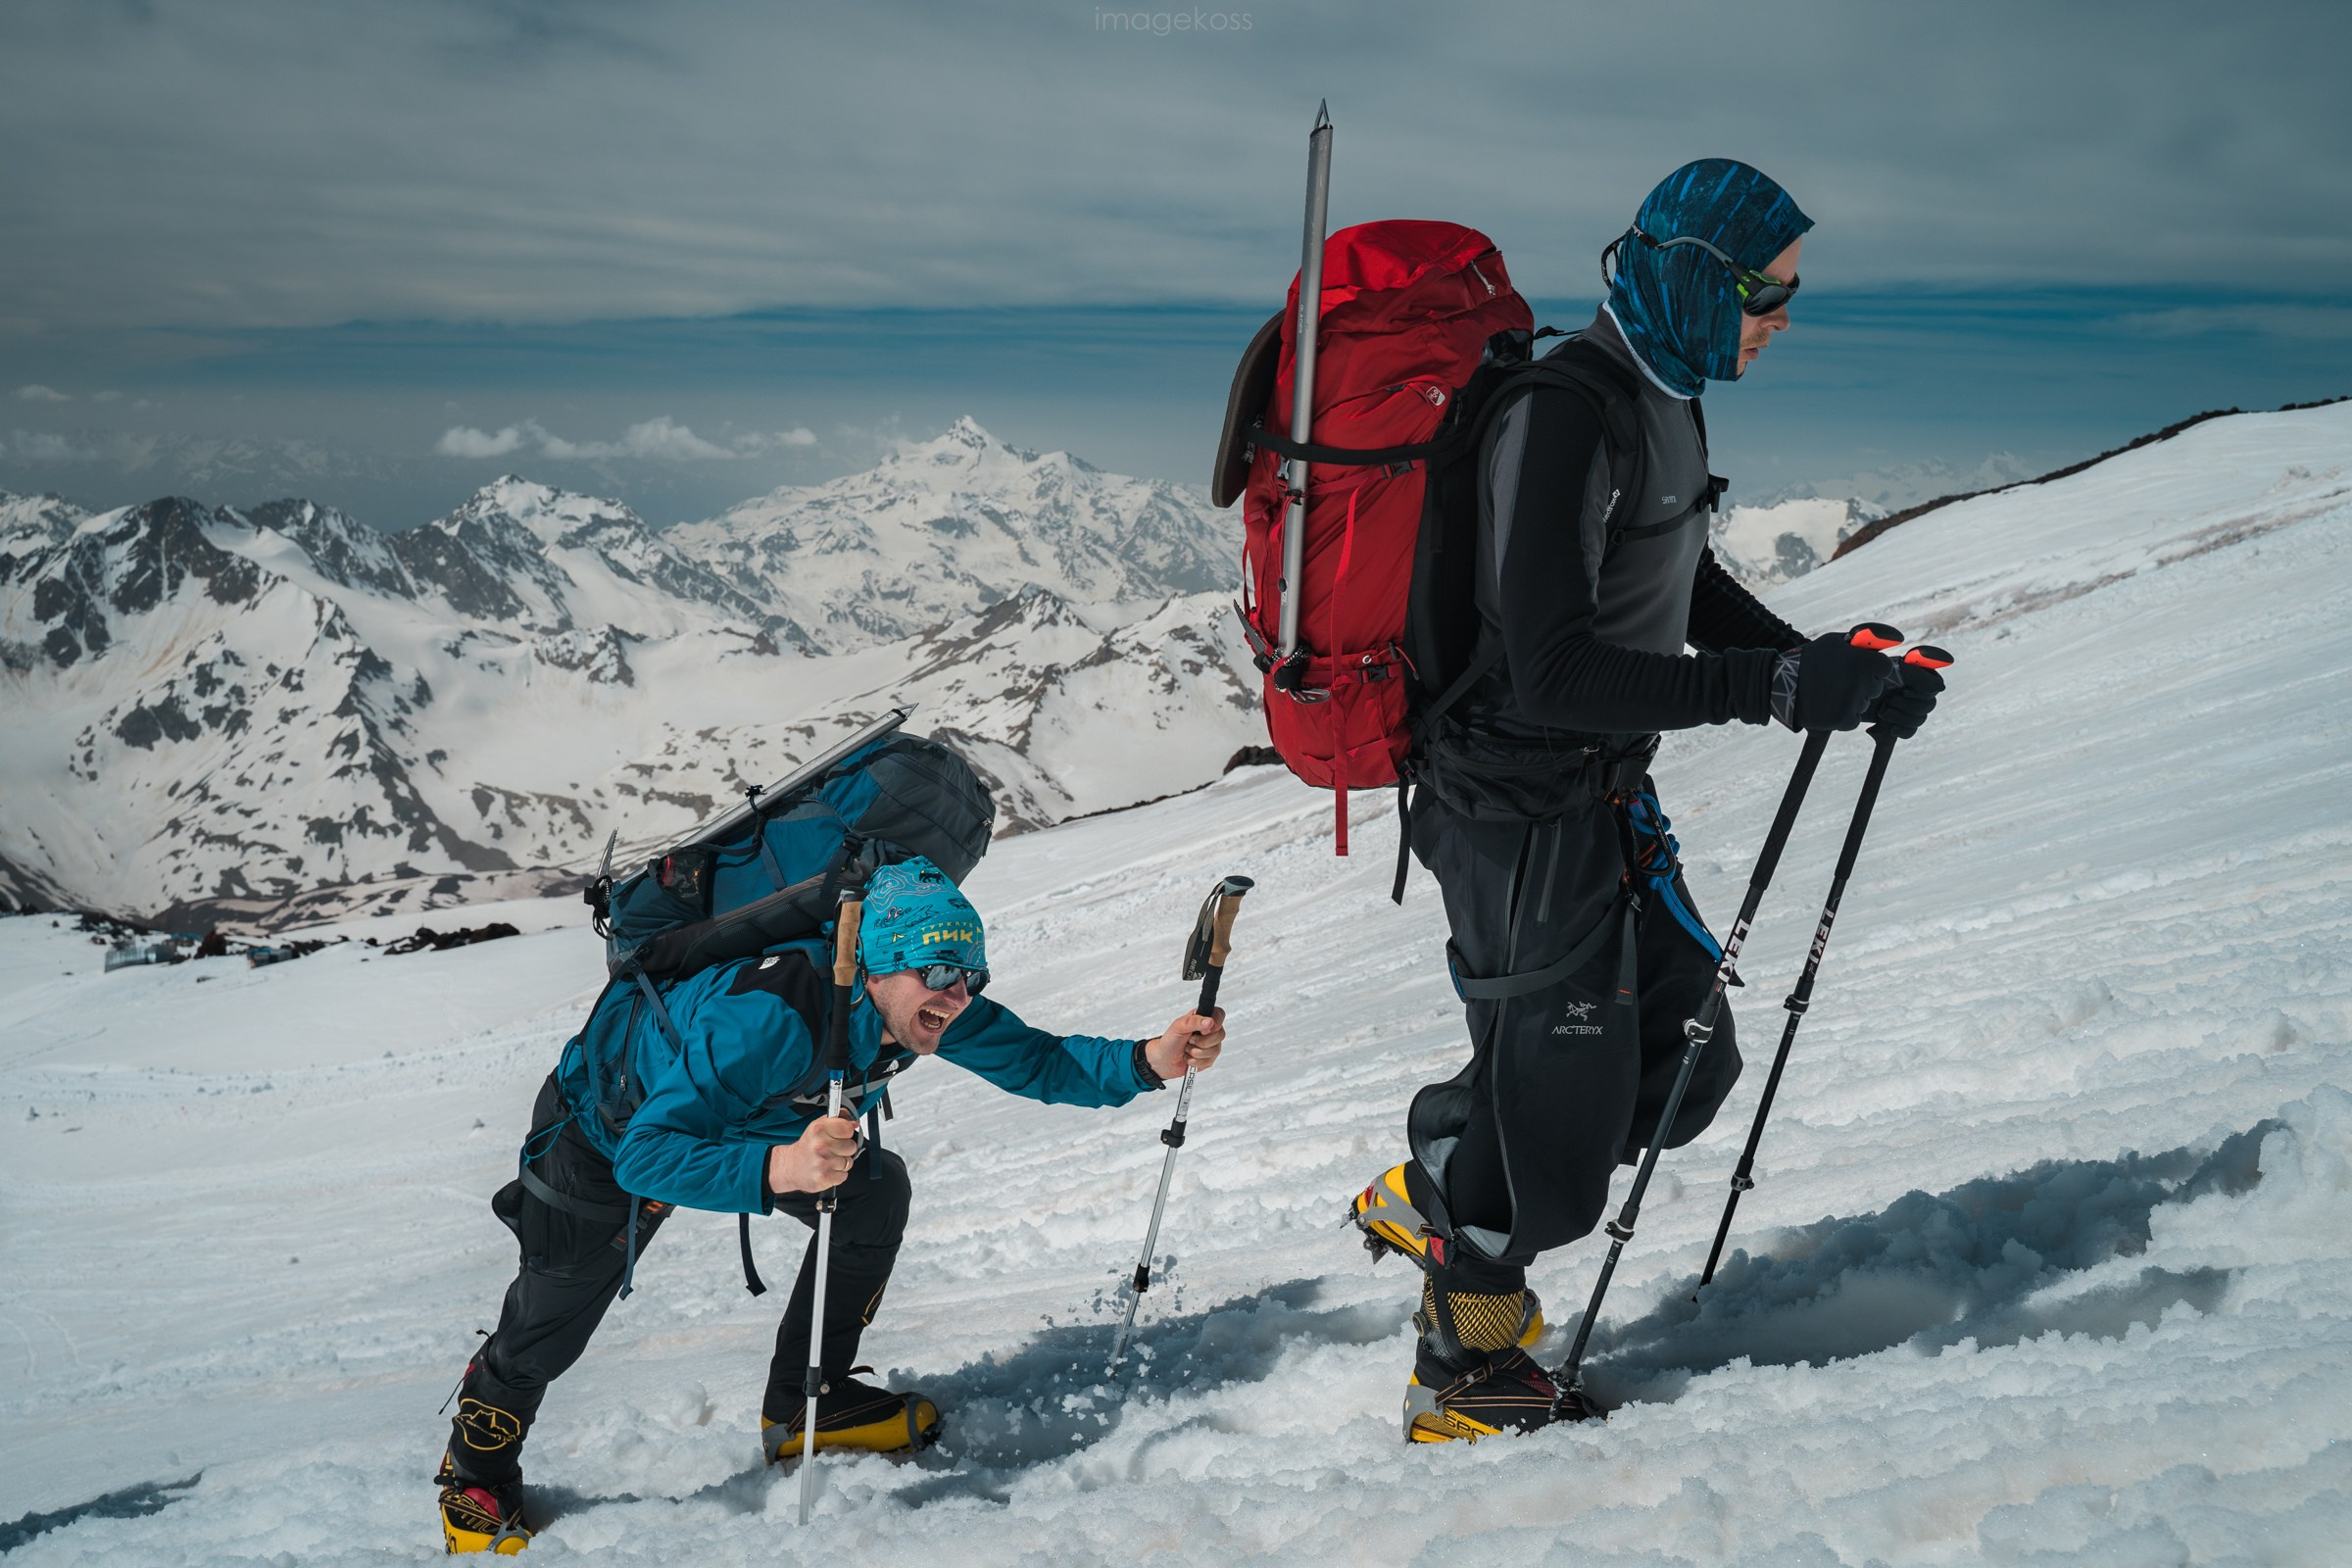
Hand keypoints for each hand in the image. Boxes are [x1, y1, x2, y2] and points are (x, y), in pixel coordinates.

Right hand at [767, 1112, 859, 1193]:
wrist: (790, 1166)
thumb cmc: (807, 1146)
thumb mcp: (818, 1126)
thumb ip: (838, 1119)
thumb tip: (854, 1122)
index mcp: (819, 1129)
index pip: (848, 1128)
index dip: (846, 1132)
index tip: (841, 1134)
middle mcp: (820, 1145)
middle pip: (852, 1146)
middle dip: (845, 1149)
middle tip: (832, 1149)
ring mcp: (822, 1162)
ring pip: (849, 1162)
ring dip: (841, 1163)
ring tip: (828, 1160)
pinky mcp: (824, 1178)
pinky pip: (844, 1175)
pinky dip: (838, 1174)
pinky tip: (827, 1169)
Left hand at [1144, 1007, 1225, 1081]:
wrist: (1164, 1060)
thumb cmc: (1170, 1040)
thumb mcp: (1179, 1026)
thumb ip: (1194, 1021)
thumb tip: (1210, 1021)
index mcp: (1202, 1018)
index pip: (1219, 1014)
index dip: (1216, 1022)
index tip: (1204, 1030)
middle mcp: (1210, 1031)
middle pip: (1220, 1034)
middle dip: (1201, 1041)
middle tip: (1189, 1040)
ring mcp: (1211, 1045)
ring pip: (1215, 1050)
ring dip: (1196, 1052)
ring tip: (1187, 1049)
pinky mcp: (1209, 1059)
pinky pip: (1209, 1061)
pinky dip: (1195, 1061)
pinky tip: (1188, 1057)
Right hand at [1783, 631, 1901, 731]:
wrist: (1781, 683)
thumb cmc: (1812, 659)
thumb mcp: (1837, 641)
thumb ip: (1867, 638)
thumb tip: (1898, 638)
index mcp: (1863, 661)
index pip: (1884, 668)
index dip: (1871, 668)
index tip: (1856, 668)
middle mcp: (1861, 682)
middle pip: (1876, 687)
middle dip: (1862, 685)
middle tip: (1838, 681)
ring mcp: (1852, 703)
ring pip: (1865, 704)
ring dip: (1852, 700)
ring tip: (1829, 693)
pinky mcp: (1842, 720)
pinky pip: (1854, 719)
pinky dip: (1843, 715)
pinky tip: (1827, 705)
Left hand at [1869, 659, 1944, 740]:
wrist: (1843, 692)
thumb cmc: (1862, 674)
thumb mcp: (1884, 667)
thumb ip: (1912, 671)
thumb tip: (1940, 687)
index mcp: (1913, 673)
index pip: (1934, 686)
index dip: (1922, 691)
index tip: (1904, 690)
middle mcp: (1913, 690)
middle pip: (1929, 705)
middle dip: (1908, 705)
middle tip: (1890, 700)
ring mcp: (1905, 707)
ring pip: (1919, 719)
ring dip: (1901, 717)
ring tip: (1883, 711)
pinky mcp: (1896, 721)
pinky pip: (1910, 732)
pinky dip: (1902, 731)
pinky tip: (1891, 728)